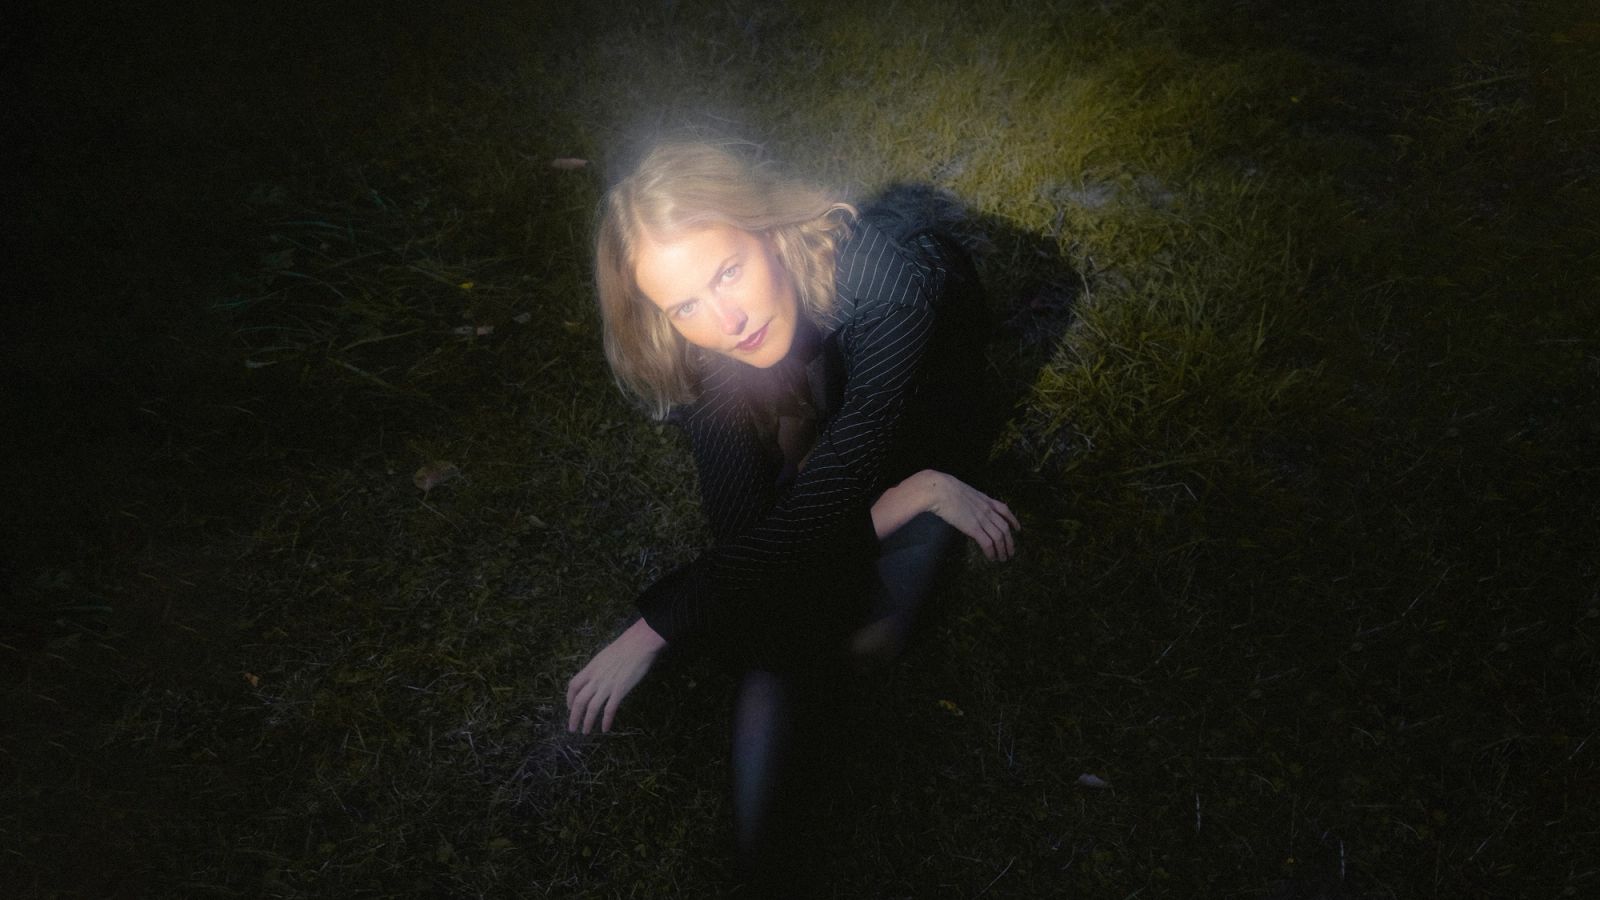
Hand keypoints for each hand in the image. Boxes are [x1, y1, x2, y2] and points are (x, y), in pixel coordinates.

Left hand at [566, 617, 665, 733]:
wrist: (639, 643)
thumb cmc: (625, 646)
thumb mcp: (604, 656)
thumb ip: (598, 668)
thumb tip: (595, 677)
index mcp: (590, 668)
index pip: (573, 686)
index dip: (569, 698)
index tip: (570, 708)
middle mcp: (596, 678)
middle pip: (579, 700)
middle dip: (574, 716)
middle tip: (572, 728)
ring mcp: (607, 685)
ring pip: (592, 708)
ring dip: (587, 722)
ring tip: (585, 731)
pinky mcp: (620, 690)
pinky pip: (610, 709)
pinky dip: (606, 720)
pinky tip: (605, 728)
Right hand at [923, 470, 1020, 560]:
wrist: (940, 490)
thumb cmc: (945, 488)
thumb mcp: (964, 491)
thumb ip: (970, 501)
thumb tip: (967, 506)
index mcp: (985, 499)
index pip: (1004, 510)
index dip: (1013, 520)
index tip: (1017, 529)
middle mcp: (987, 510)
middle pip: (1004, 528)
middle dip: (1009, 542)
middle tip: (1011, 552)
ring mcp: (981, 519)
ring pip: (999, 537)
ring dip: (1002, 550)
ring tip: (1003, 559)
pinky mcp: (973, 528)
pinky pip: (987, 543)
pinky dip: (991, 552)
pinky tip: (991, 557)